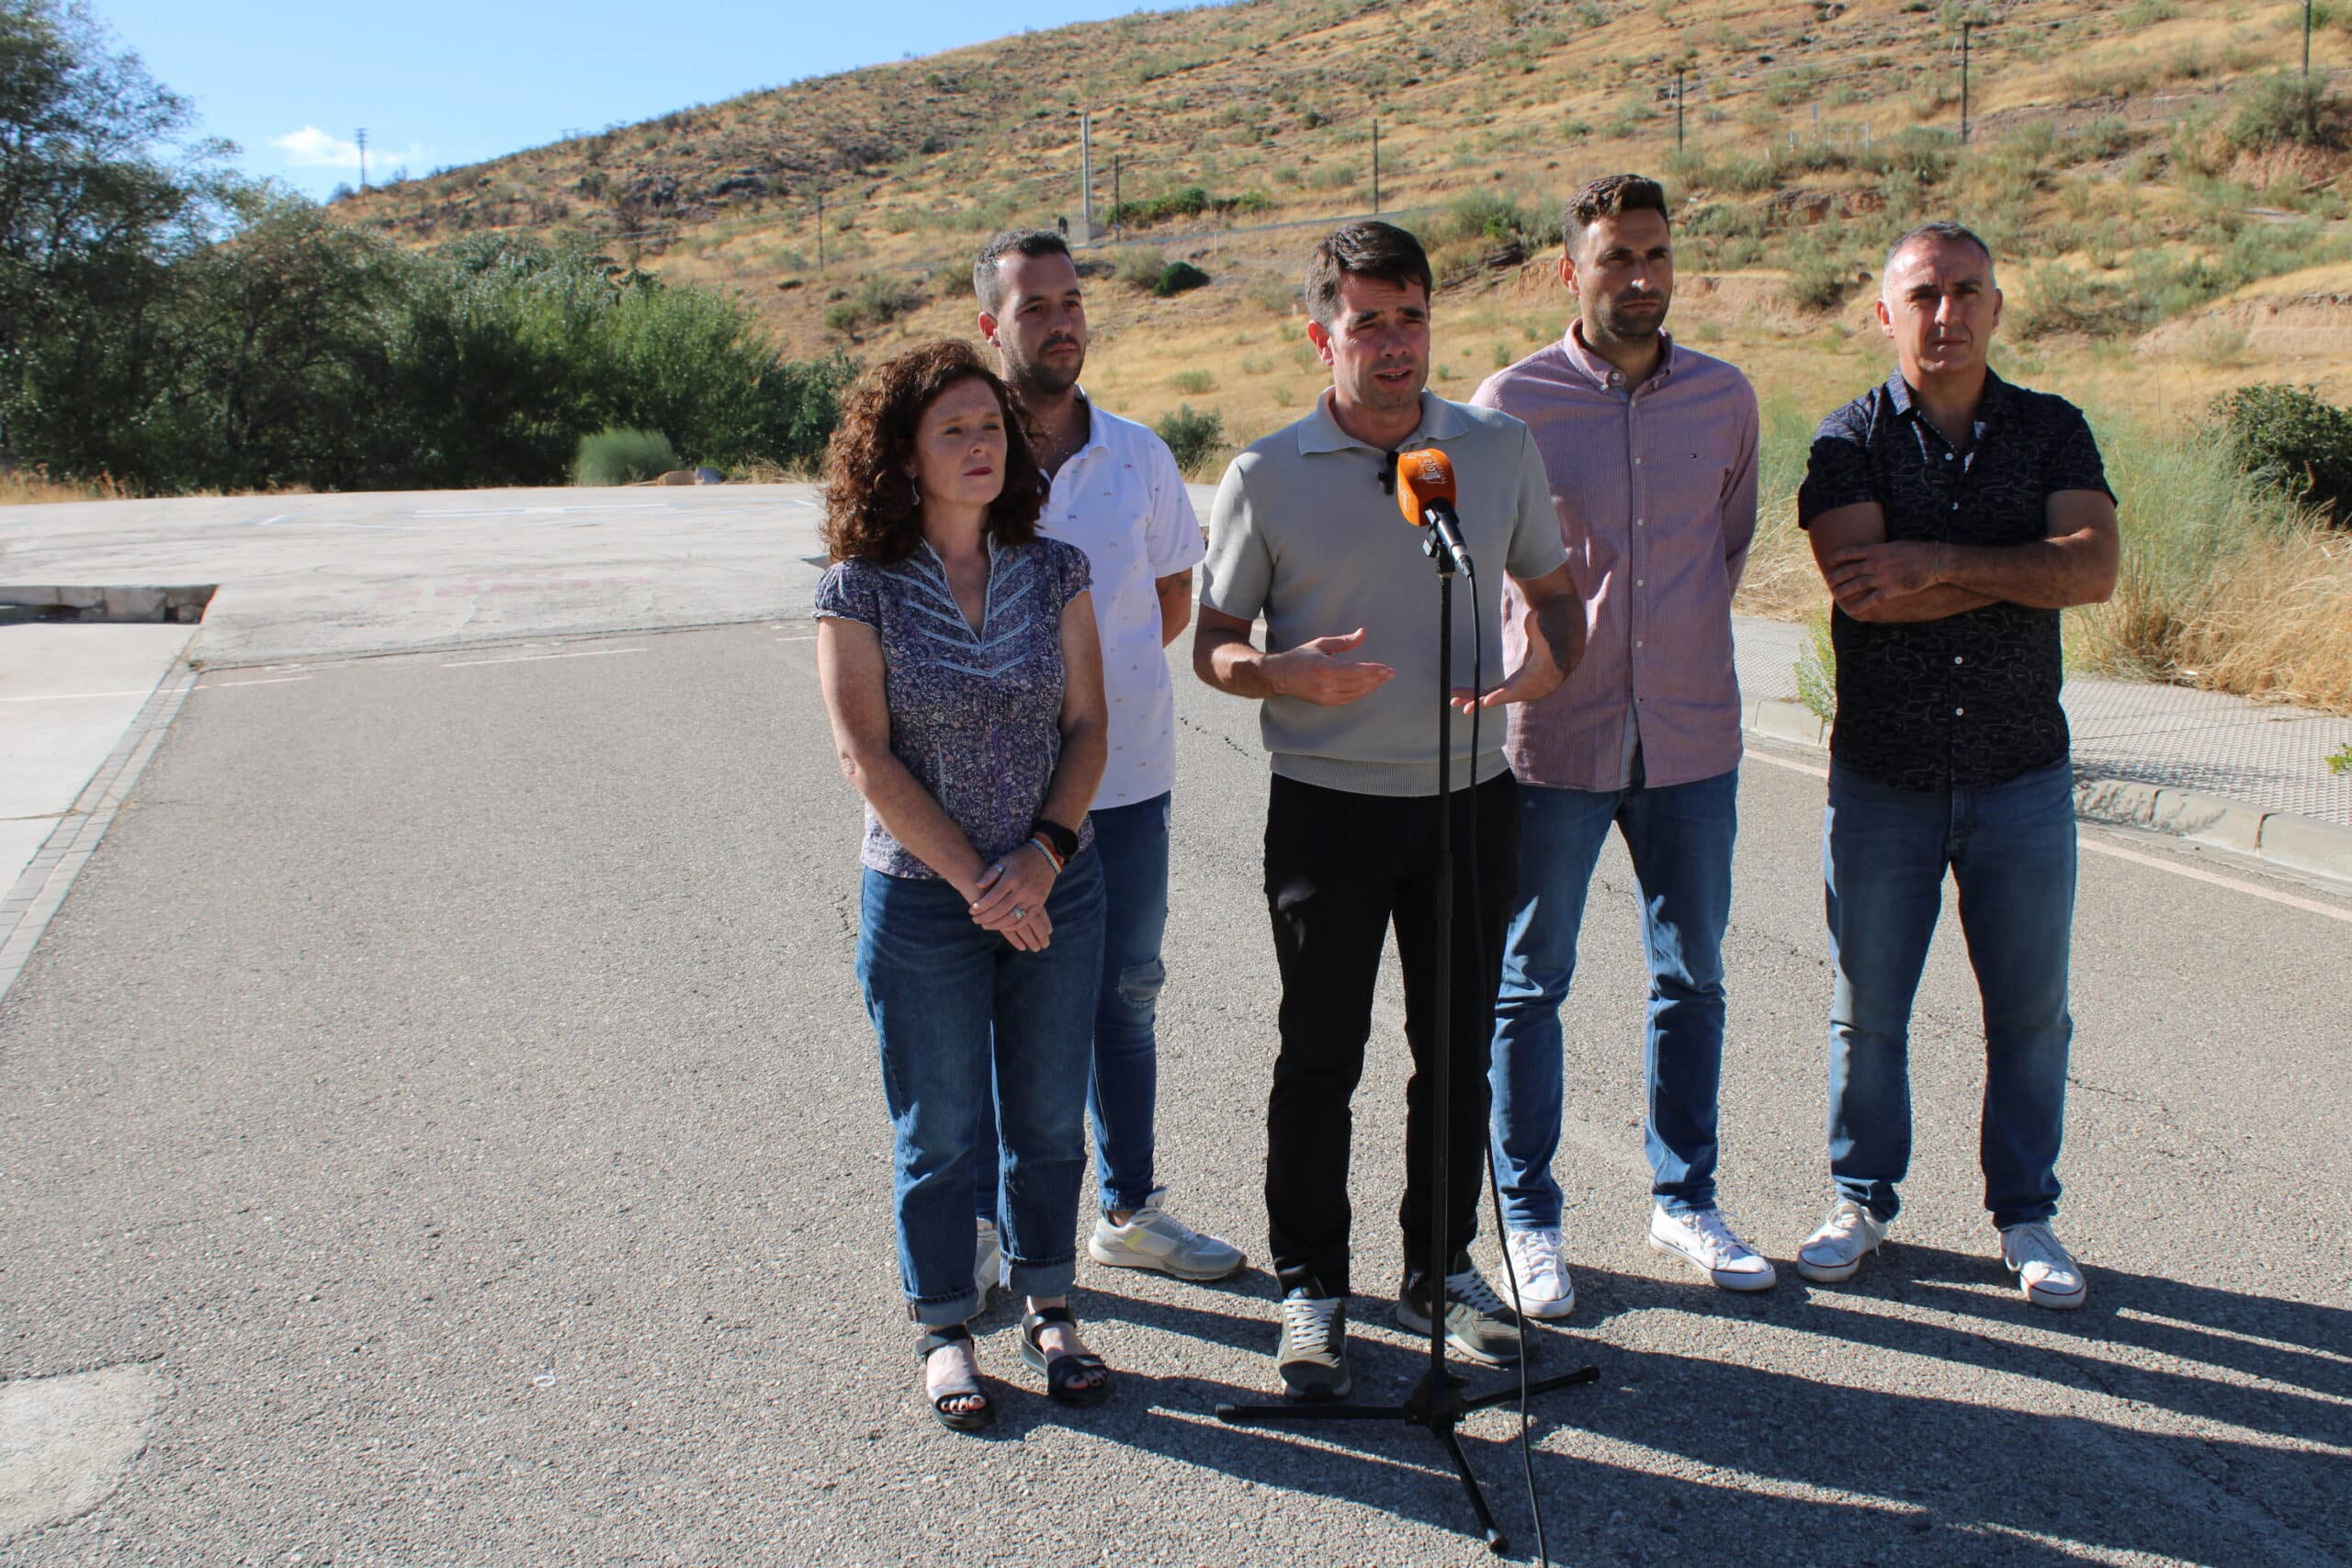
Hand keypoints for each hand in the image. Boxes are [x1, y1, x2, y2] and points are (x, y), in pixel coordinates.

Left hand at [970, 845, 1057, 950]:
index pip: (993, 897)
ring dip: (998, 925)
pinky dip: (1014, 926)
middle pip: (1001, 910)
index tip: (971, 911)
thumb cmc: (1021, 857)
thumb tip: (978, 885)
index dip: (981, 906)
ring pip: (1013, 917)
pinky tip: (1004, 927)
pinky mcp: (1039, 903)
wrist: (1047, 856)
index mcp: (1011, 878)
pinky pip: (1026, 919)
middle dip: (986, 918)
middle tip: (975, 920)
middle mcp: (1022, 890)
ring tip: (986, 925)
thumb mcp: (1004, 860)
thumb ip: (991, 873)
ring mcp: (1032, 898)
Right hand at [1267, 628, 1394, 705]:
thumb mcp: (1321, 644)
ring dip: (1371, 687)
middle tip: (1390, 674)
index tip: (1387, 669)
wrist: (1279, 676)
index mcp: (1325, 669)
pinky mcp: (1325, 703)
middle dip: (1377, 679)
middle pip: (1359, 684)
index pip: (1357, 671)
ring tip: (1383, 679)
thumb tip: (1363, 633)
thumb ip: (1344, 641)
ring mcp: (1326, 697)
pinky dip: (1360, 693)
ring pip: (1356, 693)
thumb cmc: (1299, 657)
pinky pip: (1348, 699)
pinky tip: (1368, 687)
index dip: (1374, 671)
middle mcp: (1327, 686)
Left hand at [1450, 604, 1564, 710]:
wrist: (1553, 672)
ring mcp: (1508, 693)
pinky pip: (1486, 694)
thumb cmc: (1548, 658)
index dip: (1499, 697)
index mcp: (1525, 684)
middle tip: (1466, 708)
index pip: (1511, 692)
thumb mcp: (1543, 644)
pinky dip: (1473, 695)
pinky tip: (1458, 696)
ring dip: (1471, 699)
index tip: (1487, 701)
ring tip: (1453, 701)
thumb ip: (1536, 631)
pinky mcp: (1503, 691)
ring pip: (1487, 698)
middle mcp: (1515, 692)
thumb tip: (1533, 614)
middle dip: (1480, 702)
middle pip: (1495, 699)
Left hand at [1825, 541, 1941, 614]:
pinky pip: (1870, 600)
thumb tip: (1873, 553)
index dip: (1838, 557)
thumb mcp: (1896, 545)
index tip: (1829, 561)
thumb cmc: (1918, 551)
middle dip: (1836, 577)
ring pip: (1856, 585)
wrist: (1934, 562)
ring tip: (1835, 594)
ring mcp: (1881, 577)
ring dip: (1843, 591)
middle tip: (1828, 581)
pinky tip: (1851, 610)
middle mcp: (1876, 563)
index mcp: (1877, 550)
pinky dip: (1859, 606)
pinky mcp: (1889, 591)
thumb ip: (1882, 550)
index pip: (1851, 553)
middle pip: (1849, 571)